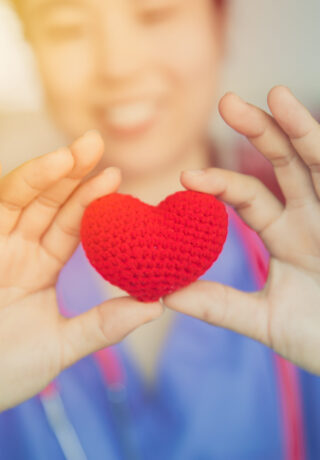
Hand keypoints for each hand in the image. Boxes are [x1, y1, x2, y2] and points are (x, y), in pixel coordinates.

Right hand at [0, 130, 162, 411]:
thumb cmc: (4, 371)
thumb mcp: (60, 346)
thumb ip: (104, 325)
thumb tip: (156, 306)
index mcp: (37, 269)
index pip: (69, 227)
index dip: (91, 202)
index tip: (117, 177)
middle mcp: (16, 251)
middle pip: (47, 203)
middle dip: (72, 173)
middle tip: (98, 144)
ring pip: (23, 197)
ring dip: (50, 171)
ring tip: (80, 150)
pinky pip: (2, 205)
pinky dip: (24, 182)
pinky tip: (51, 164)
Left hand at [163, 85, 319, 374]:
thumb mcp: (265, 320)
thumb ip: (219, 305)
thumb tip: (165, 292)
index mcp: (285, 235)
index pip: (247, 196)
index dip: (218, 184)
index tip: (185, 177)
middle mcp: (313, 216)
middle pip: (283, 163)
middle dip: (259, 131)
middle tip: (226, 103)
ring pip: (319, 161)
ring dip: (299, 127)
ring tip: (274, 91)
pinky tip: (311, 131)